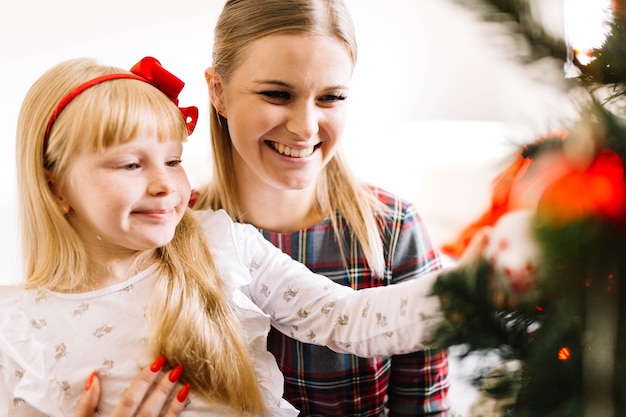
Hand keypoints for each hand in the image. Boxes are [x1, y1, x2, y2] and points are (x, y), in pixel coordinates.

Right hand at [73, 355, 189, 416]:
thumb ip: (84, 406)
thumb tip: (94, 377)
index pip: (130, 400)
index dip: (144, 380)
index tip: (158, 361)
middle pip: (149, 410)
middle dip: (163, 388)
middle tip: (177, 368)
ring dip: (175, 406)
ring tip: (185, 386)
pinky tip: (182, 407)